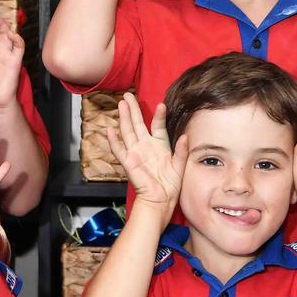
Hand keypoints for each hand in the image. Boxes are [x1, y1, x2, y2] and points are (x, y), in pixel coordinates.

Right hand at [107, 94, 184, 209]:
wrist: (161, 201)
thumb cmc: (170, 185)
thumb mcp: (180, 166)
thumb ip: (182, 151)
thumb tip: (185, 136)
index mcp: (159, 145)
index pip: (157, 125)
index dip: (159, 115)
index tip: (161, 104)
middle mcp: (145, 146)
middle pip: (137, 123)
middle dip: (132, 109)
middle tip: (128, 95)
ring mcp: (136, 153)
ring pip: (127, 131)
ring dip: (123, 118)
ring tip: (121, 104)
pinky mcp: (129, 163)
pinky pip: (120, 150)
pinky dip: (114, 141)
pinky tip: (110, 130)